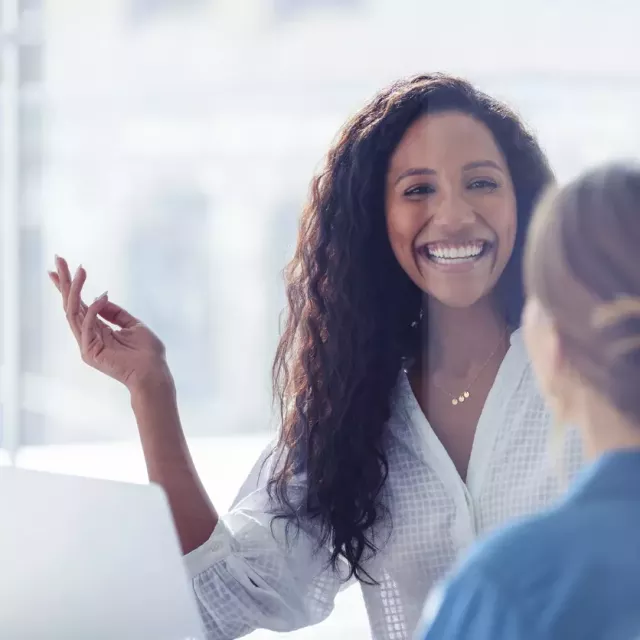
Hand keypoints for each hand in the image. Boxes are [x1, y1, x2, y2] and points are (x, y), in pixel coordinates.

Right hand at [50, 255, 171, 392]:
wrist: (154, 374)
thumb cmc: (148, 353)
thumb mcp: (133, 325)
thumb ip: (116, 313)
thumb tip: (101, 297)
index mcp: (98, 330)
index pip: (79, 305)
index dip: (69, 286)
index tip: (61, 267)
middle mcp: (89, 336)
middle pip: (71, 305)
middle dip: (64, 282)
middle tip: (58, 260)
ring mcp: (88, 344)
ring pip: (74, 312)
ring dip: (75, 290)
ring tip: (78, 271)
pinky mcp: (91, 351)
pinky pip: (88, 325)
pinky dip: (94, 310)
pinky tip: (102, 296)